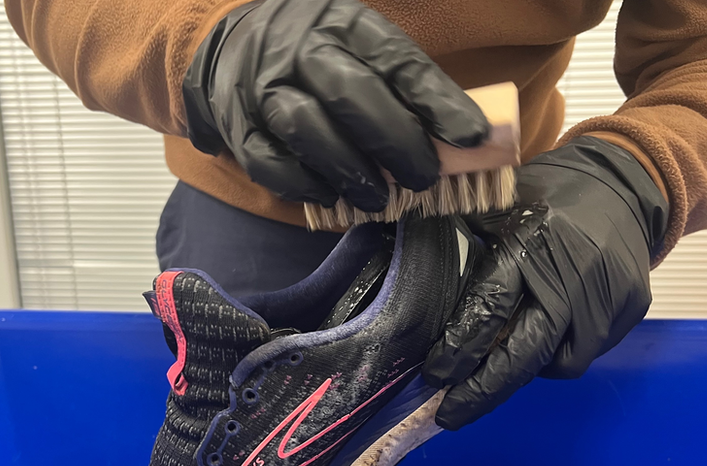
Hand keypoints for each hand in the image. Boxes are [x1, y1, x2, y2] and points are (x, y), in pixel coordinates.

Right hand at [183, 0, 488, 211]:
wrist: (234, 48)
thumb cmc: (318, 58)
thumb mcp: (362, 50)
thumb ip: (404, 88)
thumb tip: (462, 141)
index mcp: (343, 24)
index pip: (397, 60)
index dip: (437, 101)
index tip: (471, 137)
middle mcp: (300, 49)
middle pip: (352, 95)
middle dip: (396, 143)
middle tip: (424, 178)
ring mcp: (264, 87)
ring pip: (307, 130)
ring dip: (350, 171)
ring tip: (378, 198)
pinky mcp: (238, 125)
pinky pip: (268, 162)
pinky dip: (303, 185)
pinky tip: (329, 195)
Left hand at [423, 136, 668, 429]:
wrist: (624, 184)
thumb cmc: (548, 195)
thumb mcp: (499, 205)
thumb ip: (464, 240)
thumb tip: (415, 280)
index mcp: (531, 244)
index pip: (488, 308)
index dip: (459, 348)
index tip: (434, 377)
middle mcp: (571, 277)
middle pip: (524, 353)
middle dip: (484, 390)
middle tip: (450, 413)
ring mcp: (607, 298)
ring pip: (559, 364)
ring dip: (525, 372)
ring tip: (499, 368)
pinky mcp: (630, 311)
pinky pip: (587, 352)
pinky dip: (559, 354)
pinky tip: (544, 338)